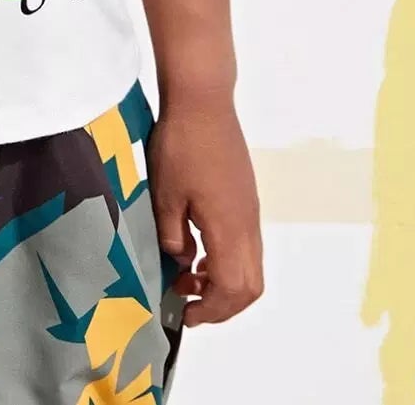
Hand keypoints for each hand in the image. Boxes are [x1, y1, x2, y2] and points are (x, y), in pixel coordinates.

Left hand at [146, 94, 263, 325]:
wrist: (203, 101)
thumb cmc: (180, 146)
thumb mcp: (165, 195)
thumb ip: (172, 236)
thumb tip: (182, 261)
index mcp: (229, 228)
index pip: (232, 289)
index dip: (211, 310)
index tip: (184, 312)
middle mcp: (247, 224)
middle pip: (250, 285)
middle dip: (221, 304)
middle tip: (187, 301)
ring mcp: (249, 210)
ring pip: (249, 265)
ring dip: (223, 281)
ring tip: (186, 275)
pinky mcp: (245, 198)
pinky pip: (244, 244)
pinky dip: (225, 259)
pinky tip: (196, 247)